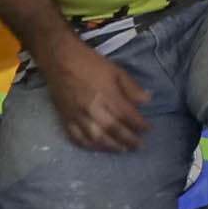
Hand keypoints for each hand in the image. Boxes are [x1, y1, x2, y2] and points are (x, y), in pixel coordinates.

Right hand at [44, 36, 154, 153]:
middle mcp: (92, 108)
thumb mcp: (116, 70)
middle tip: (140, 146)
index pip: (127, 115)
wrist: (59, 58)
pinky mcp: (65, 118)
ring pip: (96, 137)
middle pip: (113, 129)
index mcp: (106, 94)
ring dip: (111, 146)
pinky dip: (89, 146)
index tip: (148, 129)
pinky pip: (76, 137)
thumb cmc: (90, 62)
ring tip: (124, 150)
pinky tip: (98, 148)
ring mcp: (76, 115)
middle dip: (129, 139)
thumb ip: (132, 88)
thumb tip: (148, 101)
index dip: (139, 124)